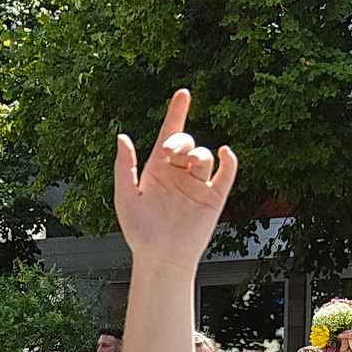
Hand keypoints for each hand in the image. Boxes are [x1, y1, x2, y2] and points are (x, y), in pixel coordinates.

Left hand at [113, 89, 238, 267]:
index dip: (176, 113)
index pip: (168, 135)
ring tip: (190, 164)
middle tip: (171, 152)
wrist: (161, 258)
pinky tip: (225, 153)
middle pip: (186, 142)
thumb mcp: (125, 196)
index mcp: (157, 169)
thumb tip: (122, 136)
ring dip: (198, 154)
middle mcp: (178, 173)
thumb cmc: (140, 231)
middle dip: (180, 140)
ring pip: (204, 155)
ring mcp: (197, 184)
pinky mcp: (214, 197)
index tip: (183, 93)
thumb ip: (124, 166)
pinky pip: (226, 173)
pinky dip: (229, 161)